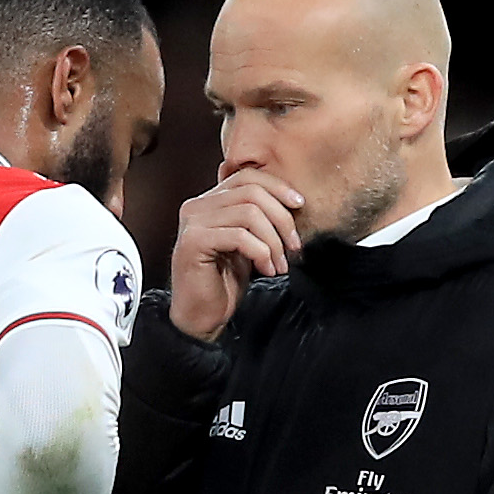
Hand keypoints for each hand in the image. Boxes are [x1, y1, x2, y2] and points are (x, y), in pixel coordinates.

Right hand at [170, 169, 303, 341]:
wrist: (201, 317)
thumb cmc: (224, 282)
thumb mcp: (248, 243)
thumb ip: (258, 218)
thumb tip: (292, 201)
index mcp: (209, 201)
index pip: (247, 176)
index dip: (277, 186)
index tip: (300, 205)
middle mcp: (196, 206)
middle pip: (251, 192)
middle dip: (281, 218)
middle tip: (294, 246)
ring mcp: (193, 223)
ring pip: (249, 213)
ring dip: (273, 241)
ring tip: (280, 264)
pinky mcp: (194, 242)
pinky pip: (239, 236)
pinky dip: (261, 253)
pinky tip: (266, 270)